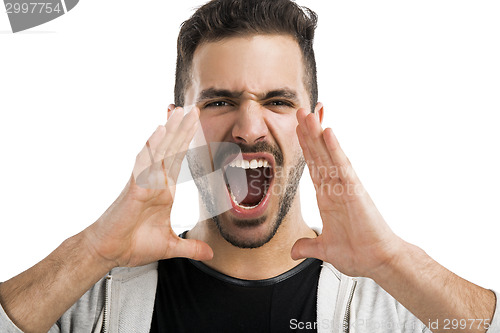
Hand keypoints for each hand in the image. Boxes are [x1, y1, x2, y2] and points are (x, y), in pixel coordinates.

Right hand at [83, 105, 212, 267]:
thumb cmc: (133, 244)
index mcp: (165, 190)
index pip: (179, 160)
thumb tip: (210, 254)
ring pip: (158, 152)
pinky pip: (143, 165)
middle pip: (171, 150)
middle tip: (193, 108)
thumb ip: (191, 248)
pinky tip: (158, 134)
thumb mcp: (170, 247)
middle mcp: (155, 181)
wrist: (110, 252)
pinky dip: (151, 149)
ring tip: (178, 112)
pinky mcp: (134, 189)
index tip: (196, 124)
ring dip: (168, 132)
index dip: (187, 142)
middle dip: (182, 129)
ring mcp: (144, 183)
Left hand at [291, 108, 402, 277]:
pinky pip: (342, 167)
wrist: (378, 263)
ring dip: (318, 134)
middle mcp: (336, 187)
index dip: (305, 147)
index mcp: (327, 197)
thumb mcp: (324, 249)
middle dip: (309, 132)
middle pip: (319, 154)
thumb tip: (293, 251)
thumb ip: (307, 246)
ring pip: (328, 155)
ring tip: (308, 113)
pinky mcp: (356, 192)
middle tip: (300, 110)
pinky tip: (327, 133)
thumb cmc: (358, 253)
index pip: (314, 166)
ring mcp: (346, 187)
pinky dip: (334, 150)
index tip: (297, 129)